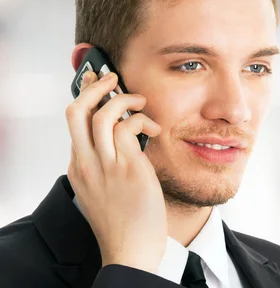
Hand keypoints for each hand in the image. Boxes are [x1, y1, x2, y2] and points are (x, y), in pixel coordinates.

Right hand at [65, 71, 165, 273]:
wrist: (130, 250)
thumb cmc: (125, 223)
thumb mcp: (105, 191)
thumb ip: (107, 165)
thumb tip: (126, 140)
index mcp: (79, 169)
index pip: (75, 124)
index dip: (87, 100)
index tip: (98, 86)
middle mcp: (86, 164)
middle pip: (75, 111)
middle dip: (93, 87)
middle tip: (111, 78)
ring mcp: (104, 166)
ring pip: (101, 114)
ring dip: (123, 99)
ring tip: (140, 101)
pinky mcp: (127, 168)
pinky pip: (128, 127)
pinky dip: (142, 119)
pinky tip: (155, 130)